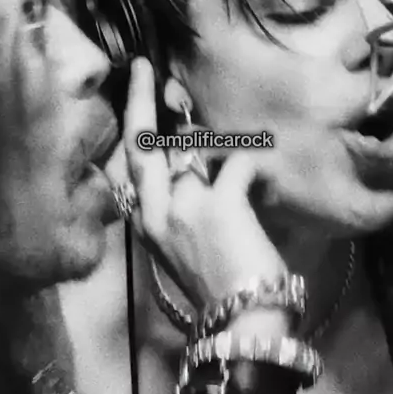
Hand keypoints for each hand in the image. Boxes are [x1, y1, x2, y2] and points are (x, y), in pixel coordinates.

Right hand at [119, 58, 285, 308]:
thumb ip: (179, 212)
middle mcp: (156, 211)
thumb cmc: (218, 290)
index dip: (133, 128)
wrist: (241, 324)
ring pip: (194, 151)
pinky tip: (263, 188)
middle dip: (140, 99)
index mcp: (146, 224)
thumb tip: (195, 172)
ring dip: (219, 146)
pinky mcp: (221, 203)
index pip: (129, 167)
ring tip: (242, 154)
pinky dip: (254, 170)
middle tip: (147, 69)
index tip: (137, 95)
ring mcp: (185, 205)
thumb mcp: (181, 251)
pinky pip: (239, 163)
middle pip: (141, 144)